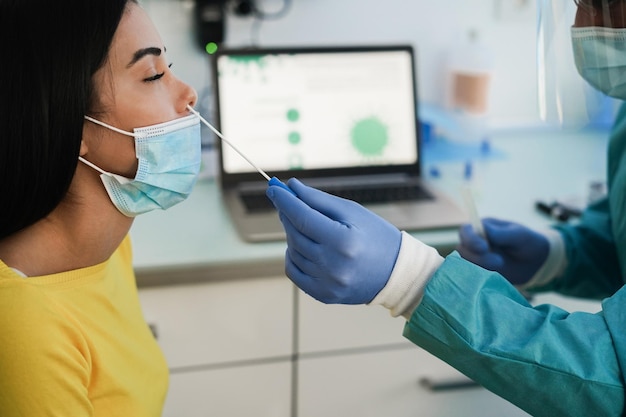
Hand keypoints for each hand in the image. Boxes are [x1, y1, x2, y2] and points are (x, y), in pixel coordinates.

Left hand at [266, 178, 401, 303]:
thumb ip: (319, 200)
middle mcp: (333, 265)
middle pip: (295, 233)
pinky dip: (293, 257)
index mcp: (342, 240)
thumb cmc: (376, 236)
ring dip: (293, 234)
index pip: (301, 216)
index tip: (273, 187)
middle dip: (287, 214)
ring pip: (293, 251)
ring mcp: (327, 283)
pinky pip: (294, 272)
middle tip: (286, 201)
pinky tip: (303, 246)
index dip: (284, 201)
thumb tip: (291, 187)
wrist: (397, 272)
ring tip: (306, 225)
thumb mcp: (352, 212)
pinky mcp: (324, 295)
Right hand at [457, 217, 548, 285]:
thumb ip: (501, 234)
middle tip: (499, 262)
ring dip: (481, 268)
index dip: (470, 239)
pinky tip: (495, 276)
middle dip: (478, 257)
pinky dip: (481, 277)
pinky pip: (472, 276)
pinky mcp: (480, 273)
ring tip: (500, 268)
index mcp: (482, 228)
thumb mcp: (518, 235)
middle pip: (462, 250)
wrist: (535, 262)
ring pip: (465, 265)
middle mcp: (474, 243)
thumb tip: (485, 231)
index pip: (465, 231)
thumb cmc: (527, 242)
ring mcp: (476, 259)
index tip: (484, 248)